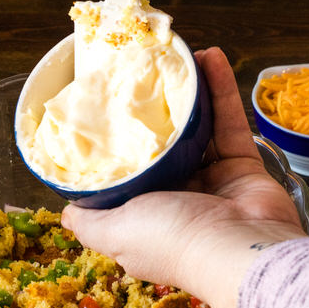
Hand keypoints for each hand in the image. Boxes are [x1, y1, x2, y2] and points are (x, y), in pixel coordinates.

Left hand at [61, 47, 306, 307]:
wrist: (242, 249)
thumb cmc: (172, 239)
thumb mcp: (114, 231)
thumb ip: (89, 221)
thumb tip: (65, 214)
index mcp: (144, 217)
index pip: (126, 177)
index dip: (117, 147)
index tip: (106, 111)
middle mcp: (176, 199)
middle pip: (160, 148)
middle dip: (152, 113)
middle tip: (142, 76)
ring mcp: (212, 182)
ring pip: (195, 129)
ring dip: (188, 93)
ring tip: (177, 58)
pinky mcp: (243, 166)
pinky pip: (228, 122)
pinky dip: (221, 89)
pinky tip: (211, 58)